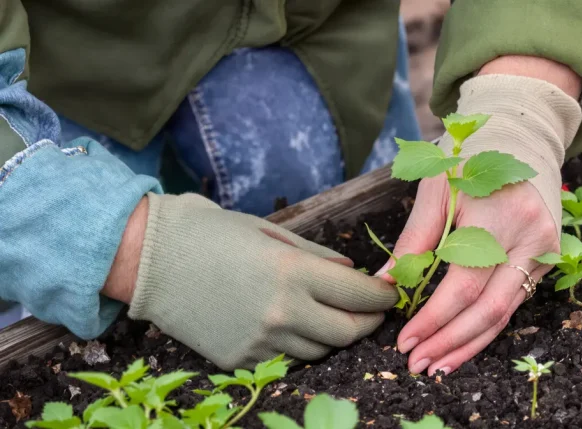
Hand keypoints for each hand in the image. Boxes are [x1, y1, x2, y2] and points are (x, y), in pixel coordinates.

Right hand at [125, 193, 397, 369]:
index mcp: (292, 273)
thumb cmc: (212, 234)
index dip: (383, 296)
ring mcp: (260, 341)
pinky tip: (293, 326)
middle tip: (373, 312)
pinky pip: (286, 360)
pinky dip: (298, 346)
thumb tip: (352, 274)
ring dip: (334, 336)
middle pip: (348, 333)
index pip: (360, 295)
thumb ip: (317, 257)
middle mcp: (281, 312)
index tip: (390, 293)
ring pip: (320, 352)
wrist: (150, 260)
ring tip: (331, 316)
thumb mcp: (271, 233)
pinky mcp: (239, 360)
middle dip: (369, 323)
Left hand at [379, 66, 581, 374]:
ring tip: (437, 366)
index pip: (463, 285)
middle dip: (450, 343)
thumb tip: (386, 286)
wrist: (520, 135)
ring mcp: (544, 250)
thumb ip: (414, 239)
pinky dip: (485, 327)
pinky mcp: (546, 258)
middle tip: (417, 365)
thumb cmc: (469, 157)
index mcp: (500, 216)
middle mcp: (531, 238)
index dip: (432, 319)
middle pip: (489, 310)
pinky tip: (461, 344)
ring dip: (468, 345)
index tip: (404, 340)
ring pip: (506, 314)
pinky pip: (515, 303)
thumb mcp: (435, 188)